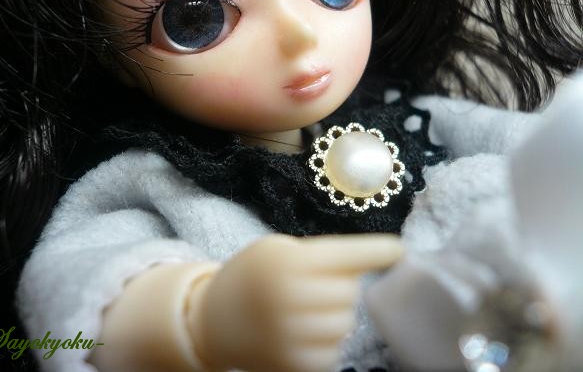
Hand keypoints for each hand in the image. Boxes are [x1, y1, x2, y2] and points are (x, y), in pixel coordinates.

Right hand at [188, 233, 402, 371]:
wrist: (212, 319)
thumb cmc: (252, 277)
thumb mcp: (276, 251)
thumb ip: (317, 257)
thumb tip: (364, 269)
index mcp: (289, 263)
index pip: (347, 255)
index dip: (377, 251)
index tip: (398, 249)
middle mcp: (291, 299)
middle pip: (350, 293)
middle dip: (341, 288)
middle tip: (317, 285)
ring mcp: (291, 337)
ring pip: (345, 324)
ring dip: (335, 315)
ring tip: (307, 310)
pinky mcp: (292, 365)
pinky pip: (333, 352)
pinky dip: (325, 342)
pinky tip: (302, 332)